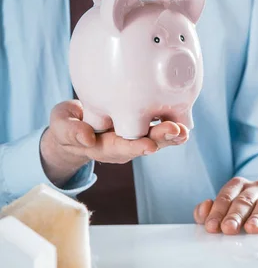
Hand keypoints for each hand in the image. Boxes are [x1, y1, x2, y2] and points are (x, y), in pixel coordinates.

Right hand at [40, 100, 188, 185]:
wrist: (75, 127)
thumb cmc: (67, 126)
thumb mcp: (62, 127)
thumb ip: (70, 131)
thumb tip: (86, 137)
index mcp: (104, 147)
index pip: (122, 148)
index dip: (136, 147)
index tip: (149, 146)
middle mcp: (124, 145)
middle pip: (145, 144)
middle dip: (162, 139)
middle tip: (176, 132)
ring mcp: (135, 136)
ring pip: (157, 137)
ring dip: (172, 134)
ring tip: (184, 129)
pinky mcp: (142, 126)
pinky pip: (159, 126)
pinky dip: (173, 122)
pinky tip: (185, 118)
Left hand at [194, 177, 257, 234]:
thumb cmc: (247, 213)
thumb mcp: (227, 211)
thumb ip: (210, 213)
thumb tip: (203, 211)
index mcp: (239, 186)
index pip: (226, 196)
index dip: (218, 211)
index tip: (212, 226)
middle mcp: (257, 188)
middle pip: (244, 201)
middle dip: (235, 216)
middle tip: (229, 229)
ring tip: (252, 228)